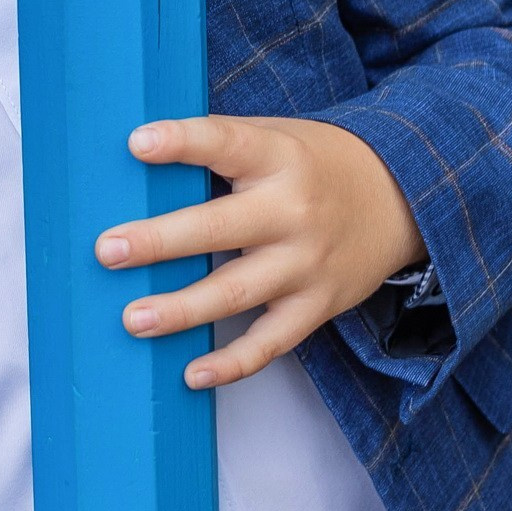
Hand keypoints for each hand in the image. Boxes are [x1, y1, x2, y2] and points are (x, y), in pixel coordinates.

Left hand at [95, 114, 424, 388]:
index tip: (137, 144)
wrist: (403, 198)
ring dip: (182, 310)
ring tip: (133, 319)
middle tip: (108, 251)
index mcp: (277, 157)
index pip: (225, 143)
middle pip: (220, 228)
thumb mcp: (275, 136)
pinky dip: (233, 362)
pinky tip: (192, 373)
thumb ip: (217, 143)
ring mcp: (306, 264)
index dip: (181, 142)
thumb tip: (134, 151)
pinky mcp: (317, 305)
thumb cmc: (313, 164)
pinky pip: (271, 341)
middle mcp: (293, 212)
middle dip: (160, 241)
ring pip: (237, 291)